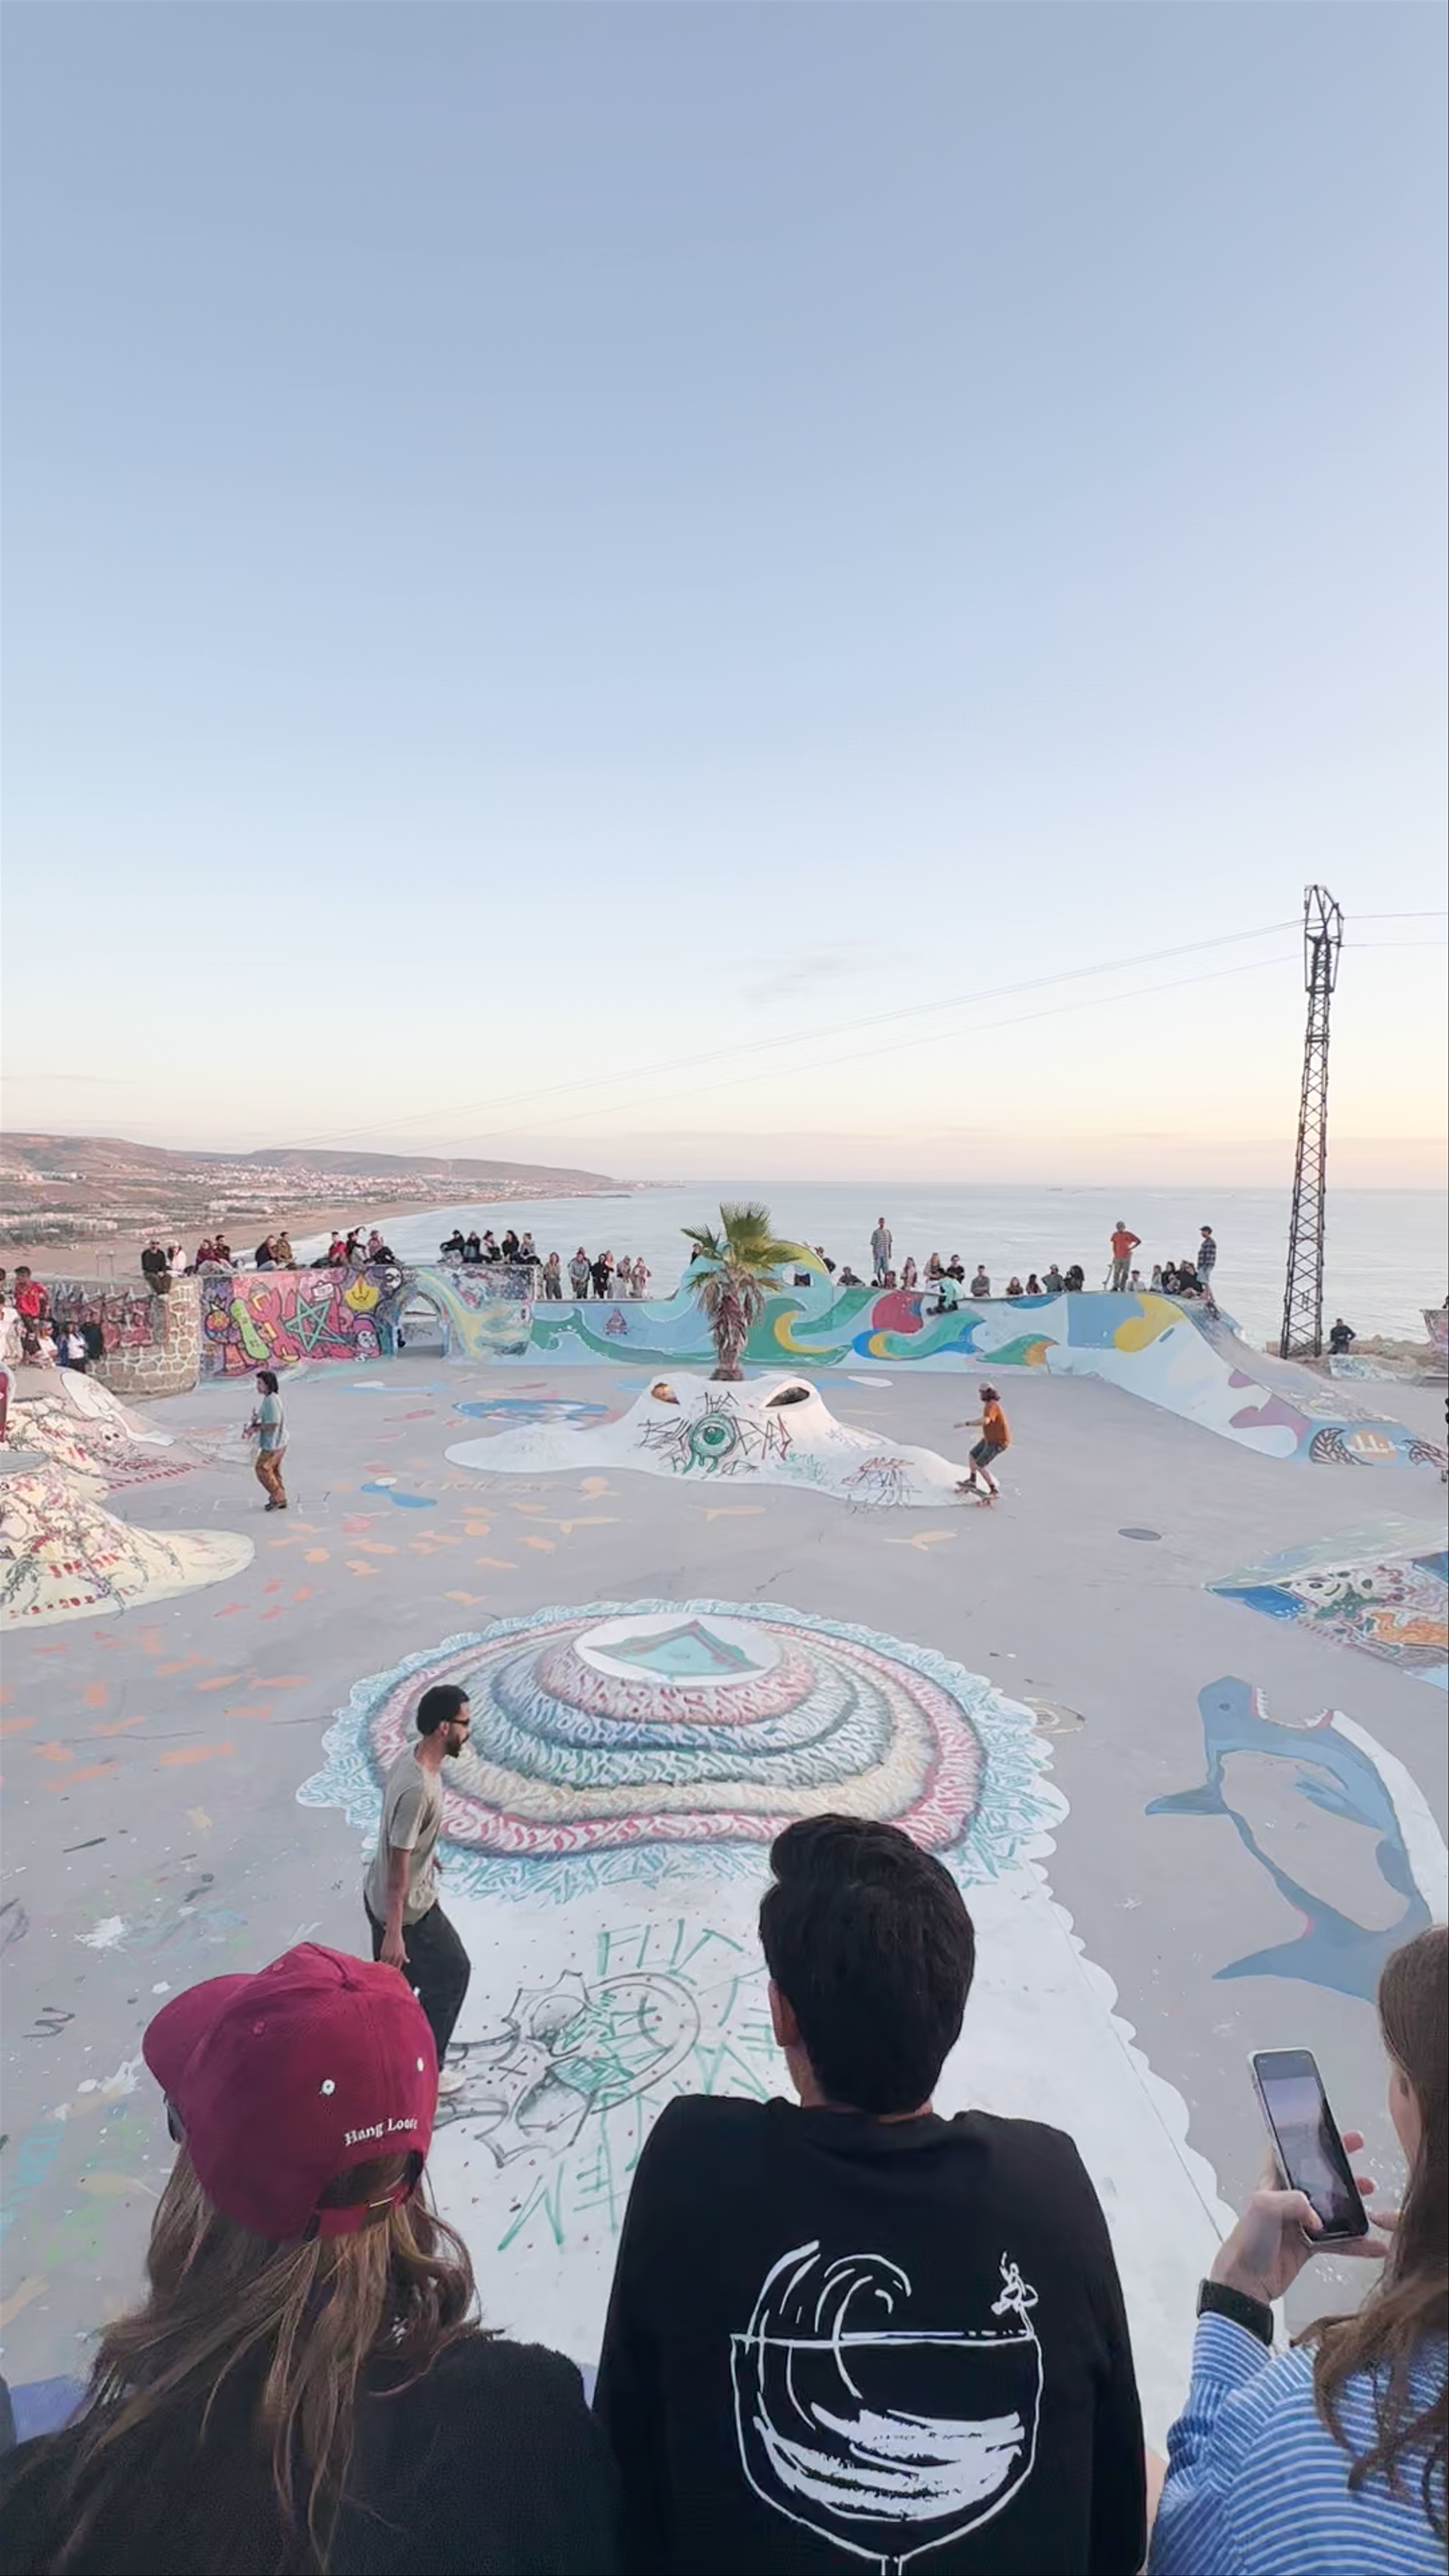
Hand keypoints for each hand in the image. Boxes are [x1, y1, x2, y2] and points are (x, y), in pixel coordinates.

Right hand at [380, 1925, 408, 1972]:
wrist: (393, 1933)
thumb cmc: (398, 1940)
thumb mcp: (403, 1949)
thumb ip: (404, 1957)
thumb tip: (407, 1961)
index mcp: (400, 1957)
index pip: (399, 1968)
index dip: (397, 1972)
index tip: (396, 1974)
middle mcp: (394, 1957)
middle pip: (392, 1968)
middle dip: (391, 1971)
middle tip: (389, 1973)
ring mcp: (388, 1956)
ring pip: (386, 1965)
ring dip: (386, 1967)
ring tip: (385, 1968)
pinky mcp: (382, 1953)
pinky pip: (382, 1961)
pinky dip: (382, 1962)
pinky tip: (382, 1962)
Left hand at [1210, 2134, 1390, 2303]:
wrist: (1246, 2281)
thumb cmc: (1247, 2240)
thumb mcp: (1263, 2207)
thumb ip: (1292, 2200)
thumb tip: (1316, 2213)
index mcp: (1274, 2181)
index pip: (1296, 2152)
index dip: (1315, 2141)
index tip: (1338, 2137)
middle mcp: (1288, 2198)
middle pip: (1320, 2179)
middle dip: (1343, 2173)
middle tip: (1363, 2173)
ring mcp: (1300, 2221)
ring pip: (1333, 2209)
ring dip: (1354, 2206)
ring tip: (1372, 2203)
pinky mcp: (1309, 2244)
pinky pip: (1339, 2240)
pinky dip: (1357, 2243)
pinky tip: (1374, 2246)